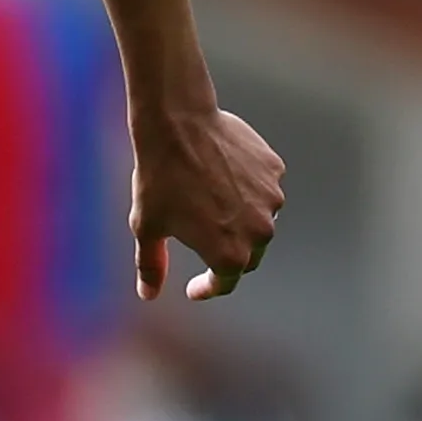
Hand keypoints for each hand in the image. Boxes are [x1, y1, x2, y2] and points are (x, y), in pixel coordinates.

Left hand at [131, 104, 283, 300]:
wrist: (178, 126)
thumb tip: (148, 294)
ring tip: (209, 203)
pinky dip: (248, 190)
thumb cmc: (158, 180)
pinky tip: (222, 176)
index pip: (225, 283)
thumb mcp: (147, 227)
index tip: (194, 287)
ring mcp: (271, 199)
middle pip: (248, 255)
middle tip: (205, 245)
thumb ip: (151, 265)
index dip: (208, 287)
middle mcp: (259, 232)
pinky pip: (263, 188)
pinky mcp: (274, 171)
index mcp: (229, 255)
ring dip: (239, 220)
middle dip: (227, 256)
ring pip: (259, 220)